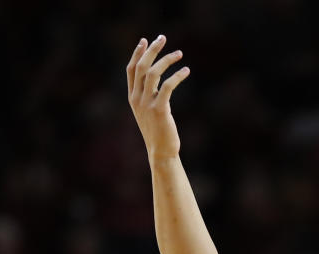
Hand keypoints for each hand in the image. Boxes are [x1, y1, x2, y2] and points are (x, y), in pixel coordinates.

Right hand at [126, 35, 189, 159]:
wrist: (161, 151)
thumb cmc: (159, 132)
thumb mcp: (149, 112)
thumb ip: (149, 96)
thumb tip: (157, 83)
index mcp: (132, 97)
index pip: (131, 70)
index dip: (137, 53)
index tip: (145, 40)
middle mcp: (136, 98)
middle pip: (141, 66)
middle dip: (151, 50)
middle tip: (163, 37)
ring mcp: (146, 104)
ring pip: (153, 73)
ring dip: (166, 60)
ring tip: (179, 53)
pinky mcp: (159, 109)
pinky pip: (167, 86)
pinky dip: (177, 76)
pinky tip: (186, 71)